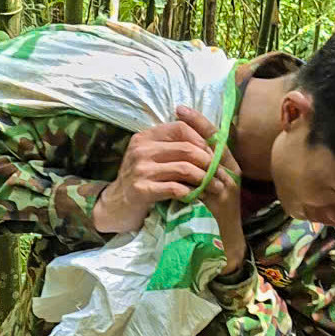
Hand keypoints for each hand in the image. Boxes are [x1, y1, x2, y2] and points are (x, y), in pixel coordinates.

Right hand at [93, 119, 215, 234]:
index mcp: (145, 137)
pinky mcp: (141, 190)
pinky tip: (197, 197)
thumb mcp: (151, 158)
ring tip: (215, 187)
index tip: (213, 155)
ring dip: (204, 179)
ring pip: (184, 168)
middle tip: (220, 175)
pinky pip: (175, 188)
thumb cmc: (140, 182)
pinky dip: (191, 192)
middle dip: (208, 162)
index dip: (202, 141)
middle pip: (186, 148)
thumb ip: (170, 147)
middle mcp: (141, 149)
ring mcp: (140, 169)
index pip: (181, 128)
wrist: (115, 207)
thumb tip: (206, 140)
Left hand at [174, 106, 245, 275]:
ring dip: (193, 146)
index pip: (214, 136)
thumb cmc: (212, 213)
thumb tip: (178, 146)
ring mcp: (229, 186)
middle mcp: (232, 172)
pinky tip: (178, 165)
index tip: (180, 108)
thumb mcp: (204, 184)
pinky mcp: (224, 201)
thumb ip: (196, 167)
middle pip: (215, 142)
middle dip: (195, 126)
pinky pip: (207, 183)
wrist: (225, 242)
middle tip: (178, 112)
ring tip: (174, 135)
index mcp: (227, 165)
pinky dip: (193, 174)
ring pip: (212, 160)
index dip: (198, 121)